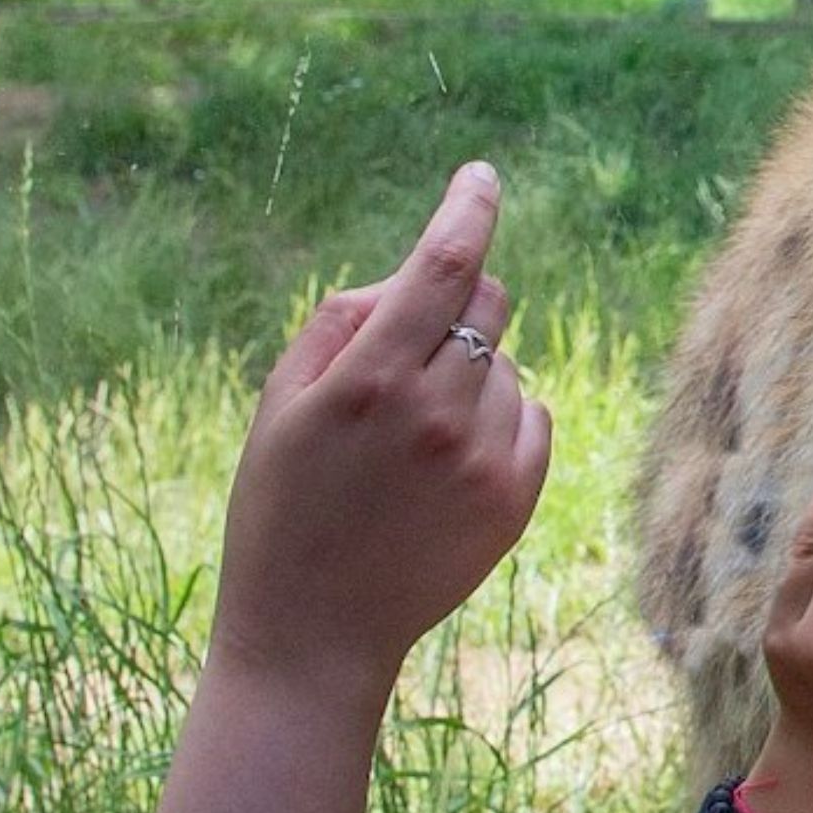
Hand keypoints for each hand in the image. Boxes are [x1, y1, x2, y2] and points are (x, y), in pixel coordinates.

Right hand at [209, 163, 553, 701]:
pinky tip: (446, 464)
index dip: (468, 208)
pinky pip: (532, 415)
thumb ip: (342, 321)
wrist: (313, 634)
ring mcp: (484, 458)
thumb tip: (409, 277)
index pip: (443, 264)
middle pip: (488, 301)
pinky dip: (499, 418)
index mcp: (370, 379)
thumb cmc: (282, 508)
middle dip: (457, 301)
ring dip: (470, 371)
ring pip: (507, 362)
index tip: (480, 178)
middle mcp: (438, 412)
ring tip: (411, 438)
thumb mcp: (281, 403)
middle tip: (408, 351)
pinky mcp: (515, 499)